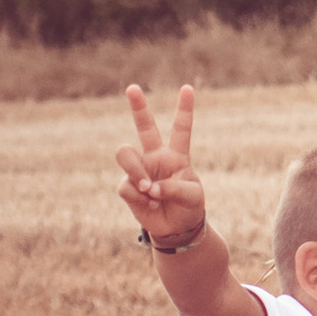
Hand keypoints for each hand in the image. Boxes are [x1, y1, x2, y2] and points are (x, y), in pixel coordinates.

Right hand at [117, 82, 207, 251]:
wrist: (176, 228)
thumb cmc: (188, 207)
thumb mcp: (191, 196)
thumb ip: (173, 187)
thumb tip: (149, 186)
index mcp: (176, 155)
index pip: (181, 128)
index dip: (184, 108)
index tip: (188, 88)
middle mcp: (155, 157)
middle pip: (143, 127)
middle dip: (138, 107)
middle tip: (132, 87)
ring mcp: (139, 170)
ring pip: (125, 154)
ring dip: (136, 172)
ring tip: (148, 190)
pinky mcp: (127, 187)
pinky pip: (126, 186)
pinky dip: (139, 197)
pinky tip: (150, 204)